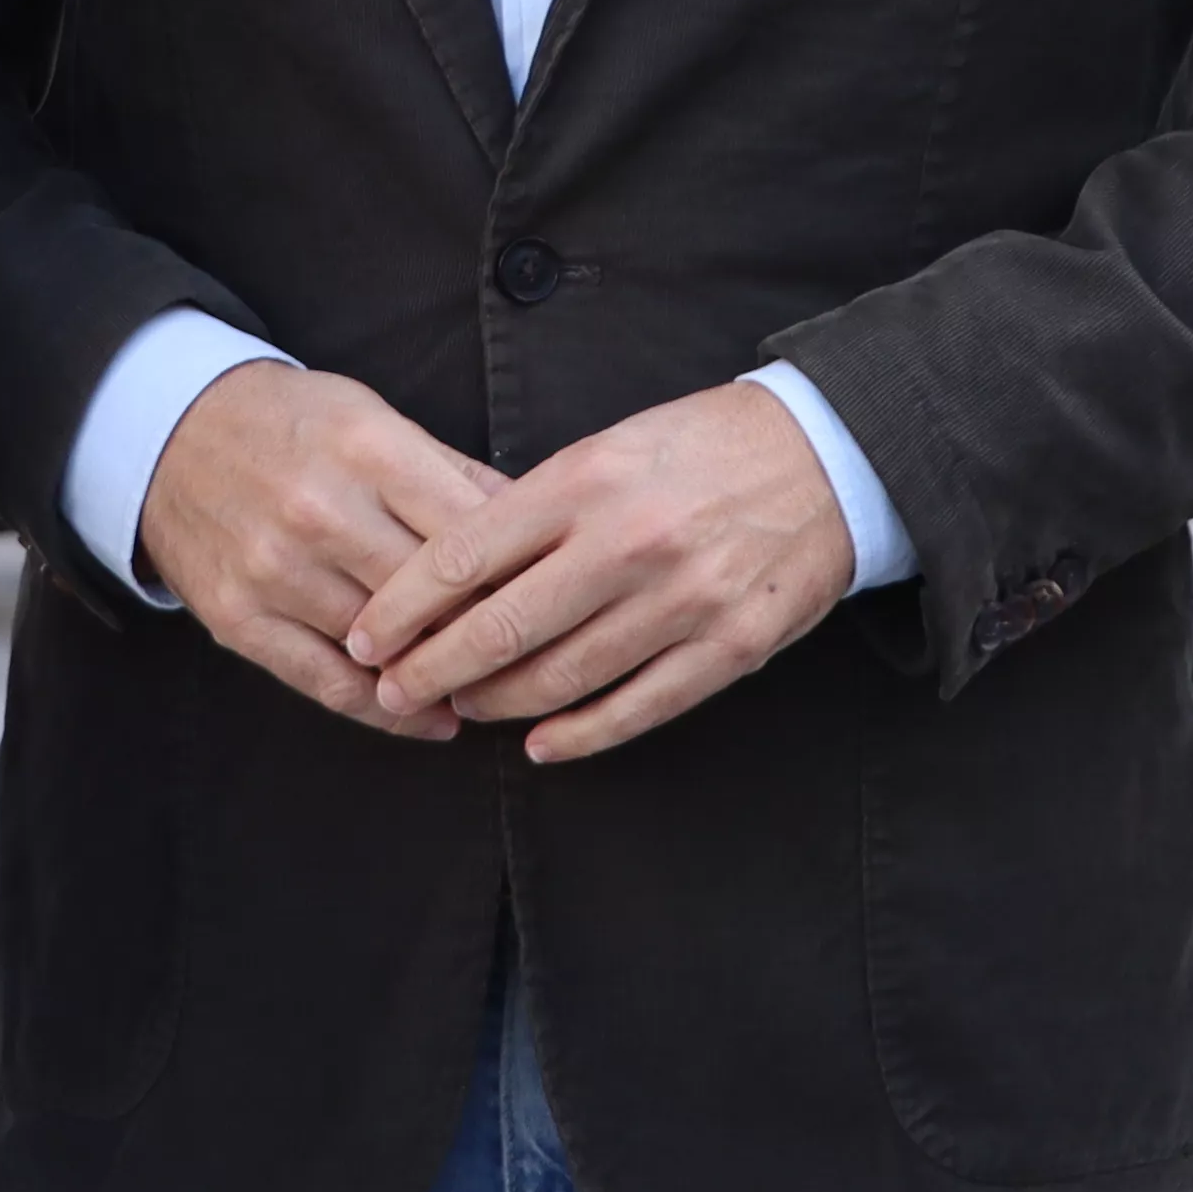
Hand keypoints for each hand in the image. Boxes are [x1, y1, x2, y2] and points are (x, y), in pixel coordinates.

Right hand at [135, 363, 506, 741]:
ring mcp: (274, 570)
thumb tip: (534, 527)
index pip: (470, 534)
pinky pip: (327, 685)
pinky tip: (429, 719)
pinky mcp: (239, 619)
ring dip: (442, 677)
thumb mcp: (372, 417)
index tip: (550, 601)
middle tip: (531, 655)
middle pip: (434, 597)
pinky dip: (386, 714)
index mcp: (367, 450)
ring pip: (386, 648)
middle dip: (488, 630)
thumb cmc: (290, 423)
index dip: (522, 576)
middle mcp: (320, 511)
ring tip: (490, 691)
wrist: (169, 430)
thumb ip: (450, 474)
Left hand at [349, 382, 850, 764]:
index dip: (402, 609)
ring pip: (563, 677)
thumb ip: (534, 508)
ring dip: (499, 702)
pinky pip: (638, 708)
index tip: (365, 637)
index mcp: (584, 481)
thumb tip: (450, 575)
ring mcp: (683, 600)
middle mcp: (627, 542)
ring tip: (462, 706)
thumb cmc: (698, 448)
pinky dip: (580, 734)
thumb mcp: (606, 449)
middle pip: (501, 629)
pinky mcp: (730, 647)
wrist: (827, 456)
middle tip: (393, 691)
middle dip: (432, 671)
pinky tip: (541, 744)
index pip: (463, 556)